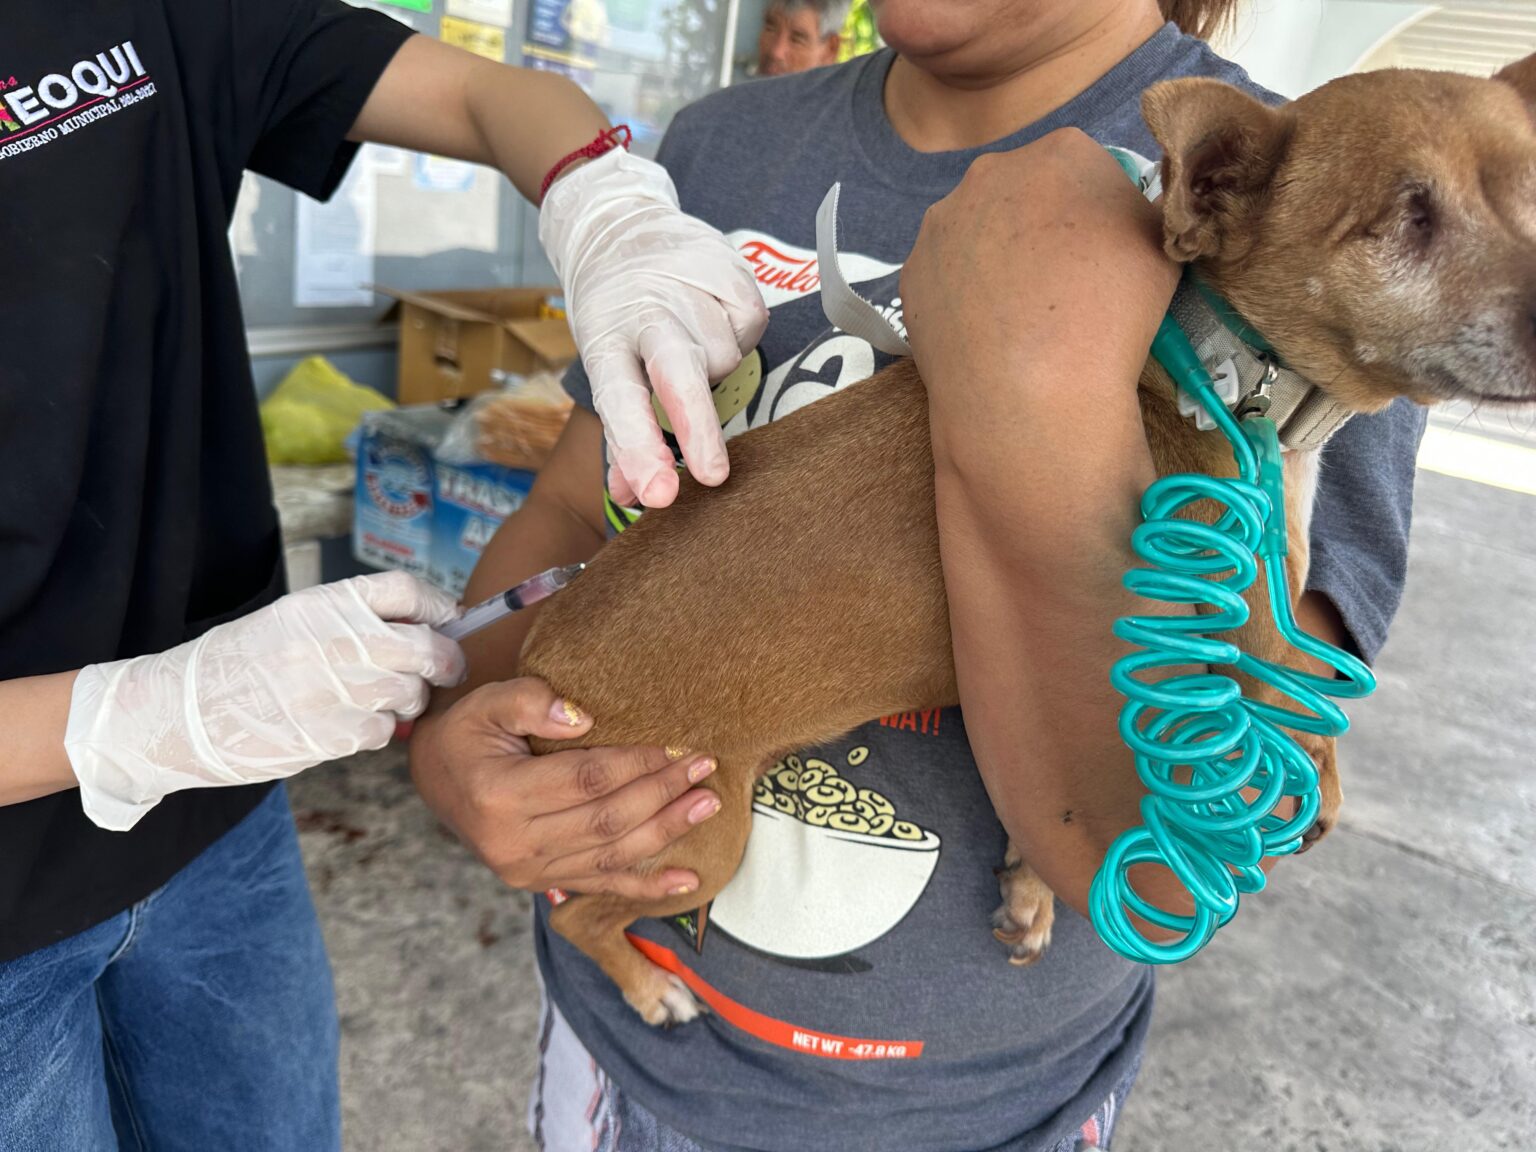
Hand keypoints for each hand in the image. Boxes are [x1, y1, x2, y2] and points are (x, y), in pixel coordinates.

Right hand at [65, 572, 465, 830]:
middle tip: (448, 668)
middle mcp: (336, 641)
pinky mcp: (333, 734)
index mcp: (324, 604)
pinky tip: (349, 724)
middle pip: (427, 646)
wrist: (183, 712)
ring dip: (409, 699)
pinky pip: (383, 730)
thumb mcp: (292, 620)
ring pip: (411, 694)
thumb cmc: (241, 663)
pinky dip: (377, 730)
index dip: (437, 604)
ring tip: (380, 699)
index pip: (405, 590)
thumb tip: (424, 627)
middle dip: (447, 660)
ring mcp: (337, 689)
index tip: (449, 618)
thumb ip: (352, 620)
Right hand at [409, 677, 717, 898]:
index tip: (678, 746)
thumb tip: (582, 717)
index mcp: (500, 795)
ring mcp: (528, 870)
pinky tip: (686, 881)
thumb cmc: (467, 734)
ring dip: (665, 832)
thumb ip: (529, 701)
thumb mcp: (486, 703)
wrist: (435, 779)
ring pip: (611, 855)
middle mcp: (514, 843)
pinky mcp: (540, 883)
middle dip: (662, 793)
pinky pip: (601, 886)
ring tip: (706, 806)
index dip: (637, 763)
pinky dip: (646, 887)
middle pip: (606, 820)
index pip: (586, 779)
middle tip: (704, 770)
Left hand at [540, 149, 768, 508]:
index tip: (656, 493)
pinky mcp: (730, 268)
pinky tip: (715, 319)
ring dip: (714, 368)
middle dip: (696, 424)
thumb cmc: (615, 313)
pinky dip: (738, 335)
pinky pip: (751, 326)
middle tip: (713, 477)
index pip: (619, 400)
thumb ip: (621, 435)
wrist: (618, 224)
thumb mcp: (604, 365)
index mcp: (605, 338)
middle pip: (675, 371)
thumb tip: (632, 498)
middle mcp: (646, 310)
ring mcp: (689, 285)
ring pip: (724, 357)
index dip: (637, 448)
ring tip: (692, 343)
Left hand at [901, 128, 1176, 412]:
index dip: (1093, 214)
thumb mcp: (1161, 248)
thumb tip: (1128, 214)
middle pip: (1023, 193)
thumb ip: (1143, 213)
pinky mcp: (912, 268)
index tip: (1099, 254)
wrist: (1031, 389)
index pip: (1082, 170)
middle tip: (1057, 285)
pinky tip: (982, 329)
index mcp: (1062, 152)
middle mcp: (993, 171)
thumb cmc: (1110, 315)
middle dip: (1038, 227)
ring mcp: (943, 220)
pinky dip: (961, 293)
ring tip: (1015, 313)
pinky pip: (944, 272)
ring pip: (976, 230)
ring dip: (994, 257)